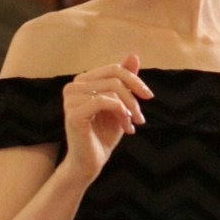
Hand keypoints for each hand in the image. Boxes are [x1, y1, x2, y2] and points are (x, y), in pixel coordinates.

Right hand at [62, 58, 150, 182]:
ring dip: (128, 109)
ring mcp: (70, 99)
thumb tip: (133, 55)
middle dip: (133, 96)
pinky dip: (119, 111)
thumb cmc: (104, 134)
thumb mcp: (120, 105)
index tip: (148, 96)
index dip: (135, 80)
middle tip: (140, 117)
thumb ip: (125, 81)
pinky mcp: (73, 114)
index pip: (114, 69)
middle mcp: (73, 86)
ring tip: (130, 126)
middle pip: (114, 77)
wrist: (90, 163)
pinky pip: (103, 101)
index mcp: (83, 81)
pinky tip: (125, 124)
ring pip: (111, 90)